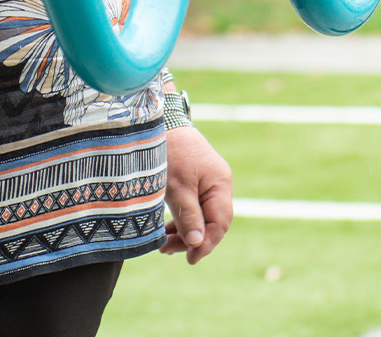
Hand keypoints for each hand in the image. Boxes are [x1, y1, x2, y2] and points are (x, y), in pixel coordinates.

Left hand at [161, 125, 231, 263]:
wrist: (160, 122)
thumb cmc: (169, 152)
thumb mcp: (177, 187)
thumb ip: (189, 216)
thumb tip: (198, 244)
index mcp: (220, 184)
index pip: (220, 222)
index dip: (207, 243)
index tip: (190, 259)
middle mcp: (218, 184)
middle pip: (212, 222)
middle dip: (192, 240)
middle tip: (167, 251)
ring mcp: (207, 183)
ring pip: (201, 216)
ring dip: (184, 232)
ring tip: (163, 245)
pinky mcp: (194, 182)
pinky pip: (193, 207)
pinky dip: (181, 220)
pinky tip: (167, 231)